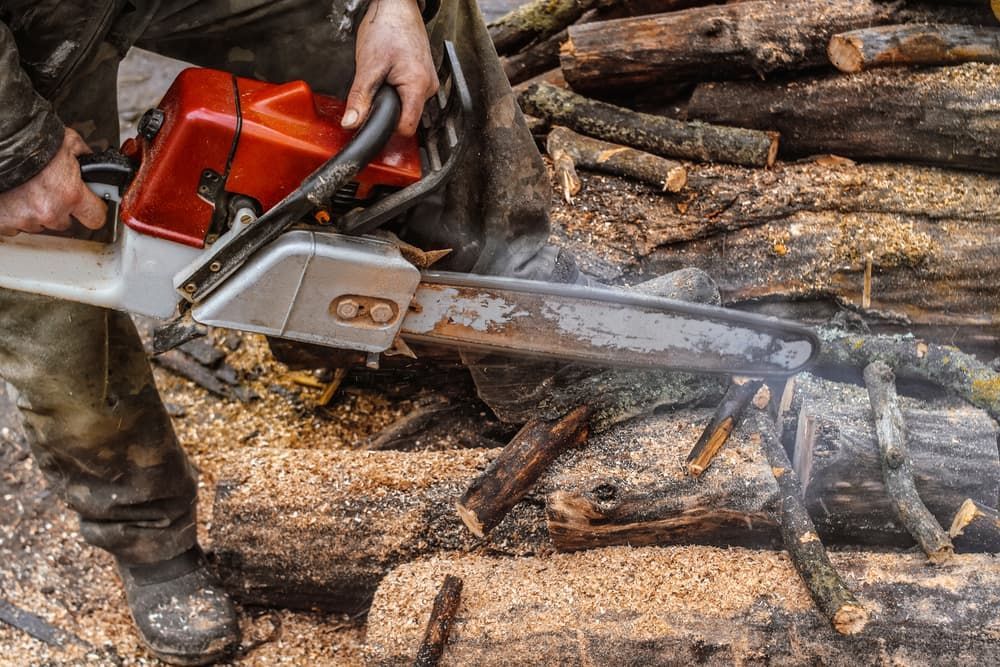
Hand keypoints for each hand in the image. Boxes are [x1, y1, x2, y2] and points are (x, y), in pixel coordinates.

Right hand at [0, 128, 105, 236]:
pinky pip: (15, 225)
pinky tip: (12, 196)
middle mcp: (49, 211)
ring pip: (39, 223)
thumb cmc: (27, 141)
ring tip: (27, 189)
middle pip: (64, 222)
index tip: (90, 205)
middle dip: (60, 209)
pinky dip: (14, 213)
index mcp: (70, 194)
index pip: (96, 218)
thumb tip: (92, 162)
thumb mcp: (67, 141)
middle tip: (50, 190)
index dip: (93, 210)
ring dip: (35, 210)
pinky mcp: (4, 222)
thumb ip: (84, 157)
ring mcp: (25, 219)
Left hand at [343, 0, 438, 136]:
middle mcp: (429, 87)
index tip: (372, 119)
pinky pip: (410, 94)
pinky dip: (397, 89)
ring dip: (392, 98)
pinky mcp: (424, 77)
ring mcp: (429, 82)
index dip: (386, 127)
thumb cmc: (387, 28)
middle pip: (407, 118)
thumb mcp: (367, 67)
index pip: (406, 128)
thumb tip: (351, 123)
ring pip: (408, 106)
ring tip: (383, 77)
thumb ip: (360, 99)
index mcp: (418, 86)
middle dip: (387, 109)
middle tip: (375, 89)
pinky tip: (390, 74)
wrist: (397, 7)